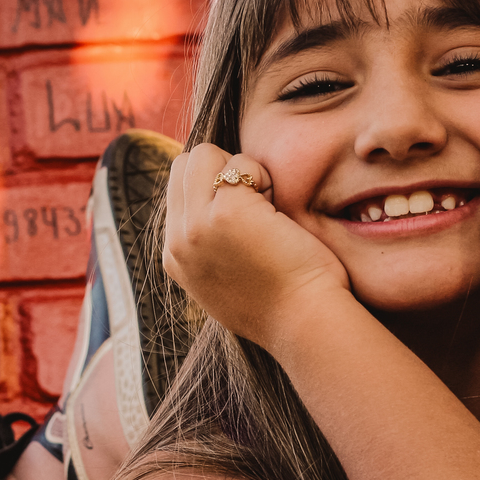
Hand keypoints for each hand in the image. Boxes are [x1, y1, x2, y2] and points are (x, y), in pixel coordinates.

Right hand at [163, 145, 349, 350]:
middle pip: (184, 166)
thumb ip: (208, 247)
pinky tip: (278, 213)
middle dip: (221, 172)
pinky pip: (240, 164)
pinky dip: (264, 177)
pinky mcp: (225, 212)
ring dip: (240, 171)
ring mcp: (197, 226)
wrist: (304, 324)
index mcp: (175, 257)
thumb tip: (212, 211)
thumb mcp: (225, 280)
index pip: (178, 190)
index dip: (213, 188)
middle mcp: (177, 242)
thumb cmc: (282, 302)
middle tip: (256, 207)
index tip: (245, 218)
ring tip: (265, 210)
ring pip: (204, 155)